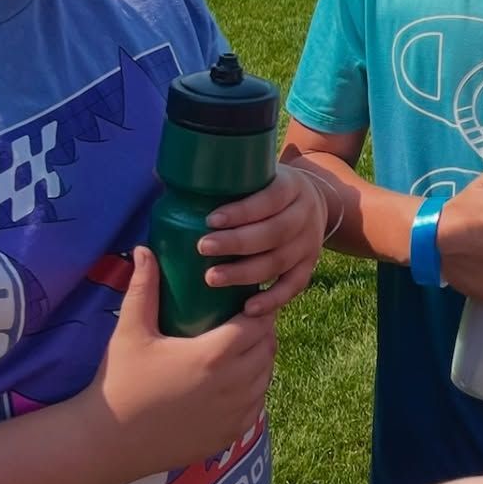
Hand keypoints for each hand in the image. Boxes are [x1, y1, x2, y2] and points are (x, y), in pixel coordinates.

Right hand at [79, 248, 277, 482]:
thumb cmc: (120, 382)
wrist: (108, 443)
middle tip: (242, 321)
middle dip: (260, 332)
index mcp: (216, 355)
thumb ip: (143, 287)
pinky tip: (233, 380)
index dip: (257, 310)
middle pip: (267, 347)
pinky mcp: (232, 434)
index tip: (245, 302)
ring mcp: (236, 412)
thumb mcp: (130, 331)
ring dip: (259, 359)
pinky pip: (257, 403)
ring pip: (266, 375)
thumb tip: (144, 249)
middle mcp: (235, 385)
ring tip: (239, 348)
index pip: (260, 323)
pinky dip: (252, 389)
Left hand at [198, 166, 328, 312]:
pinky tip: (247, 308)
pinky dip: (272, 299)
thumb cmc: (268, 190)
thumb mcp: (260, 174)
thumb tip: (166, 177)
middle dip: (237, 243)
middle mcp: (305, 215)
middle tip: (203, 248)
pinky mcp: (309, 266)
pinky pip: (292, 287)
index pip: (270, 199)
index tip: (210, 220)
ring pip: (279, 261)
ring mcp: (309, 243)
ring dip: (245, 273)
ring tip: (212, 278)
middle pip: (274, 232)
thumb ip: (227, 180)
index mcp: (291, 187)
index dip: (241, 211)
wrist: (316, 201)